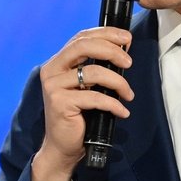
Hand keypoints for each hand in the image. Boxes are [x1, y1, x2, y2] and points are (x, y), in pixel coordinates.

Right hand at [32, 26, 133, 180]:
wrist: (62, 146)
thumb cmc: (79, 115)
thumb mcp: (87, 86)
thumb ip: (96, 67)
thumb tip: (123, 50)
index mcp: (58, 62)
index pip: (81, 37)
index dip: (105, 34)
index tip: (127, 38)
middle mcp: (52, 70)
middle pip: (84, 46)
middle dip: (112, 50)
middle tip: (129, 63)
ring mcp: (54, 86)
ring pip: (94, 73)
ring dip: (118, 83)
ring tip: (128, 95)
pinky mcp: (60, 103)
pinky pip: (96, 98)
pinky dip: (114, 104)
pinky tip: (122, 112)